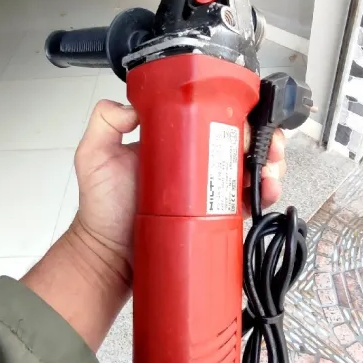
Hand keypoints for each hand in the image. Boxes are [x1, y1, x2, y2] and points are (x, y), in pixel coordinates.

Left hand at [74, 99, 285, 270]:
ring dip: (269, 164)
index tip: (246, 119)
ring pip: (249, 169)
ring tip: (269, 170)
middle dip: (262, 139)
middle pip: (239, 142)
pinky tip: (266, 191)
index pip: (210, 119)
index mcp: (173, 142)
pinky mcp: (213, 216)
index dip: (235, 115)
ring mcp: (206, 191)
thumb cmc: (102, 209)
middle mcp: (194, 163)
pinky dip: (264, 193)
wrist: (110, 255)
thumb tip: (134, 106)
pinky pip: (246, 202)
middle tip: (264, 147)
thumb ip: (104, 123)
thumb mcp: (93, 157)